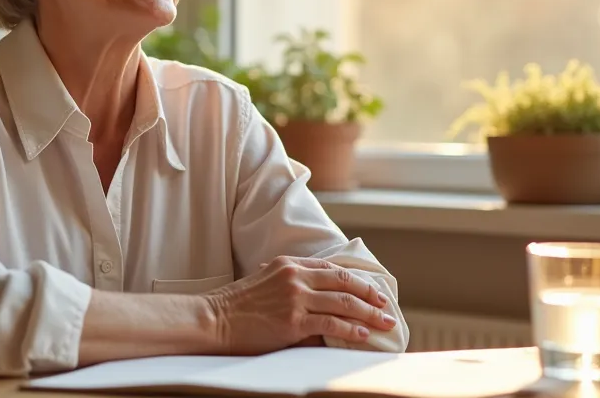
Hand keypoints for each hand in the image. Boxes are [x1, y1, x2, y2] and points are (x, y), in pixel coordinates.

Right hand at [204, 256, 396, 354]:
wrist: (214, 320)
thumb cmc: (237, 306)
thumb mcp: (266, 282)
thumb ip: (292, 286)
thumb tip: (319, 303)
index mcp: (289, 263)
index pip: (332, 268)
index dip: (357, 280)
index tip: (373, 291)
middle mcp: (295, 276)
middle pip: (344, 282)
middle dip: (370, 296)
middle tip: (386, 307)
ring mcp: (295, 298)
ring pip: (343, 303)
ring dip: (368, 314)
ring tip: (384, 323)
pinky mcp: (293, 321)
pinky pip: (331, 324)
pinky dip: (350, 330)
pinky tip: (362, 335)